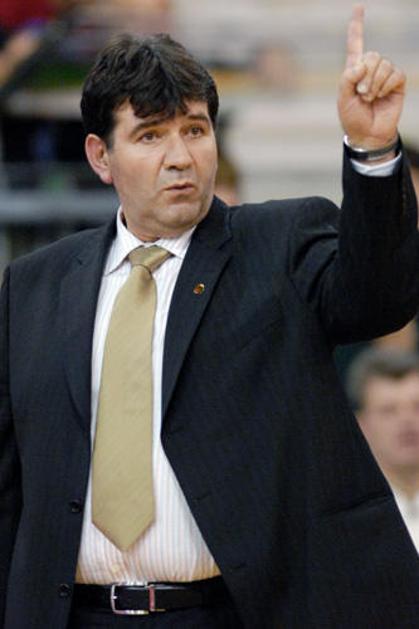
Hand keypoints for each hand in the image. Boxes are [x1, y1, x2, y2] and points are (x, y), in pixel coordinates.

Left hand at [337, 4, 405, 149]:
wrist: (367, 135)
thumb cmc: (352, 118)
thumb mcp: (342, 98)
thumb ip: (347, 78)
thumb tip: (363, 63)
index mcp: (354, 70)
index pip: (356, 44)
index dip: (357, 26)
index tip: (359, 7)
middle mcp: (370, 70)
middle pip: (373, 55)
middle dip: (366, 76)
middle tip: (362, 94)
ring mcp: (385, 76)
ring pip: (384, 64)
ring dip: (375, 83)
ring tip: (370, 98)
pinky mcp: (397, 84)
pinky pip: (395, 74)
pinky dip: (386, 86)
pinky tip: (381, 96)